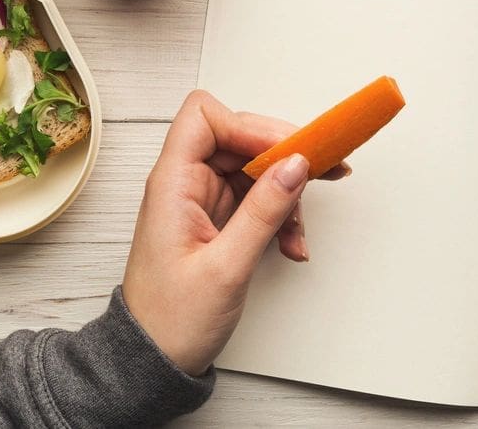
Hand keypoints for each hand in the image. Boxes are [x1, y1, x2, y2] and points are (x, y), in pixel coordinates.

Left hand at [121, 90, 346, 375]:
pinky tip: (291, 243)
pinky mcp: (215, 218)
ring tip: (298, 230)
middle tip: (323, 171)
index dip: (249, 125)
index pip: (204, 118)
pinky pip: (255, 198)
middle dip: (281, 155)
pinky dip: (279, 215)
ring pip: (253, 168)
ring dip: (285, 193)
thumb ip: (263, 211)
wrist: (154, 360)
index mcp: (172, 183)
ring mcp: (200, 199)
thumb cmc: (170, 320)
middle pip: (237, 137)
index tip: (289, 150)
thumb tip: (295, 165)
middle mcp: (184, 183)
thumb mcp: (226, 267)